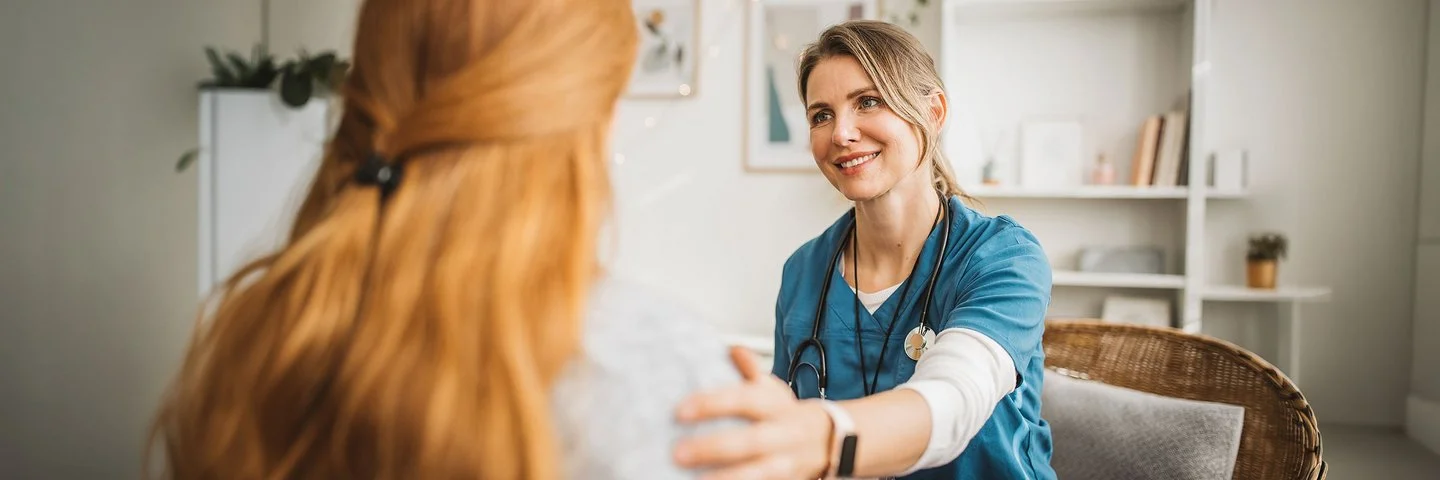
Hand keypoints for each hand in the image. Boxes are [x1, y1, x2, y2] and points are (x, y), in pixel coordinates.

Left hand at [673, 347, 833, 479]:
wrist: (827, 443)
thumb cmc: (786, 415)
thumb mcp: (773, 391)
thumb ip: (750, 372)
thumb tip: (732, 350)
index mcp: (777, 407)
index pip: (746, 400)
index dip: (714, 404)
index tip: (681, 411)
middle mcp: (783, 436)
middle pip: (751, 441)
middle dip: (714, 448)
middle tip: (678, 452)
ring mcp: (785, 465)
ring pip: (757, 474)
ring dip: (726, 477)